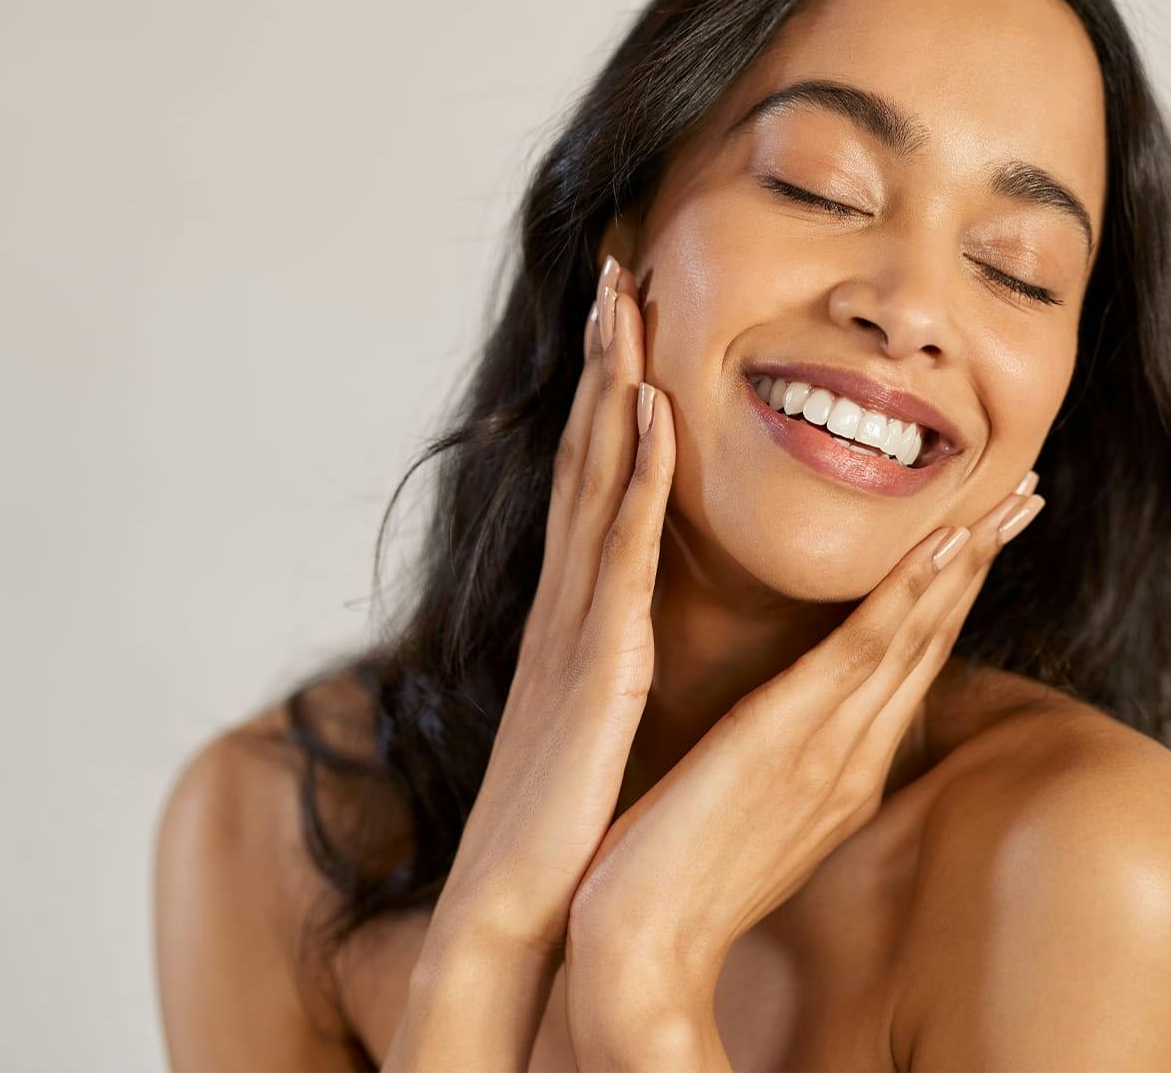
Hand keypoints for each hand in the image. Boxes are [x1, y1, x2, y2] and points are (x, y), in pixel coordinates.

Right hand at [423, 256, 676, 961]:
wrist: (517, 903)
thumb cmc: (562, 812)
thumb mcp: (589, 708)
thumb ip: (604, 647)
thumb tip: (626, 613)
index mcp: (577, 607)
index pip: (594, 478)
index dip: (608, 393)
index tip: (628, 319)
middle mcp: (568, 594)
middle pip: (587, 450)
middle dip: (603, 355)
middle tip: (618, 267)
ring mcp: (577, 618)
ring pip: (597, 476)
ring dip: (613, 381)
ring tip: (627, 299)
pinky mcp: (598, 657)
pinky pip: (621, 548)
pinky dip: (637, 471)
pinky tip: (653, 408)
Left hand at [564, 472, 1045, 997]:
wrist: (645, 941)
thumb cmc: (682, 871)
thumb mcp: (750, 806)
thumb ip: (786, 758)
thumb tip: (792, 716)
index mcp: (846, 768)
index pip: (910, 663)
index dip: (952, 594)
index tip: (981, 533)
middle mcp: (856, 755)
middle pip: (933, 641)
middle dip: (982, 565)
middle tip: (1026, 498)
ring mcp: (832, 747)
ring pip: (915, 635)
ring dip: (965, 562)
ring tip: (1008, 502)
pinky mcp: (790, 737)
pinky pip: (864, 651)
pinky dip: (909, 595)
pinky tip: (944, 546)